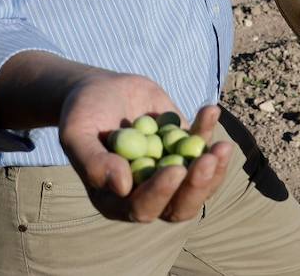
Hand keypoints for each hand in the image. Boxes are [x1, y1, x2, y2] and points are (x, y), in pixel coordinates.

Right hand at [58, 72, 232, 222]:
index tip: (175, 170)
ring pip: (198, 184)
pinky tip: (211, 110)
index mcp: (117, 200)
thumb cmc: (83, 114)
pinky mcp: (183, 149)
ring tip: (223, 147)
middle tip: (209, 161)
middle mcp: (146, 193)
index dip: (161, 193)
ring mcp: (169, 172)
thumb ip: (93, 163)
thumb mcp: (77, 134)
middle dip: (197, 186)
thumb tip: (122, 185)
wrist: (100, 90)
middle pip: (179, 205)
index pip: (142, 208)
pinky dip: (208, 131)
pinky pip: (201, 147)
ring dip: (215, 169)